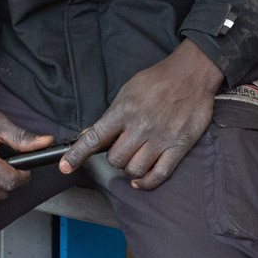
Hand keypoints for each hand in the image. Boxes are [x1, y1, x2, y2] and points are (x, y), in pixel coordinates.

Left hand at [60, 40, 221, 190]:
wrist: (192, 74)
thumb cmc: (157, 80)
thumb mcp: (128, 91)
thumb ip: (111, 115)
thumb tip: (89, 134)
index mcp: (124, 111)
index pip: (95, 138)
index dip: (77, 155)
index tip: (65, 167)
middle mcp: (140, 127)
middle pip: (115, 159)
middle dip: (114, 158)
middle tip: (121, 149)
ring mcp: (160, 139)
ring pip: (134, 170)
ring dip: (130, 169)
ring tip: (134, 158)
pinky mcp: (179, 147)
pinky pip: (158, 175)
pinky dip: (146, 183)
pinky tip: (141, 180)